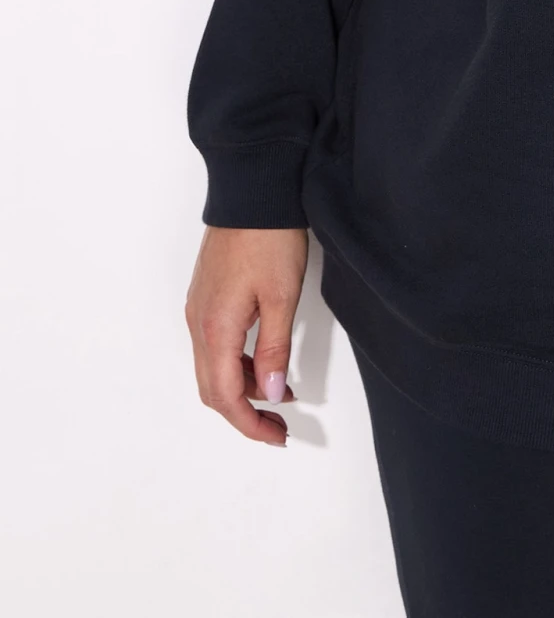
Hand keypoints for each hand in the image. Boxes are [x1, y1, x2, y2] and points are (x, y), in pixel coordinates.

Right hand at [185, 225, 308, 445]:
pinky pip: (215, 345)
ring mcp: (199, 309)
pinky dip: (238, 363)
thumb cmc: (269, 237)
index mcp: (215, 328)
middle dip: (245, 414)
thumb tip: (273, 393)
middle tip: (279, 426)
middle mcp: (199, 323)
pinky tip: (265, 360)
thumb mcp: (282, 296)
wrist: (253, 190)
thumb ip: (275, 348)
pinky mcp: (206, 296)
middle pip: (213, 389)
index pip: (227, 396)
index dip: (251, 425)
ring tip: (281, 391)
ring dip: (243, 388)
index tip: (277, 437)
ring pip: (214, 368)